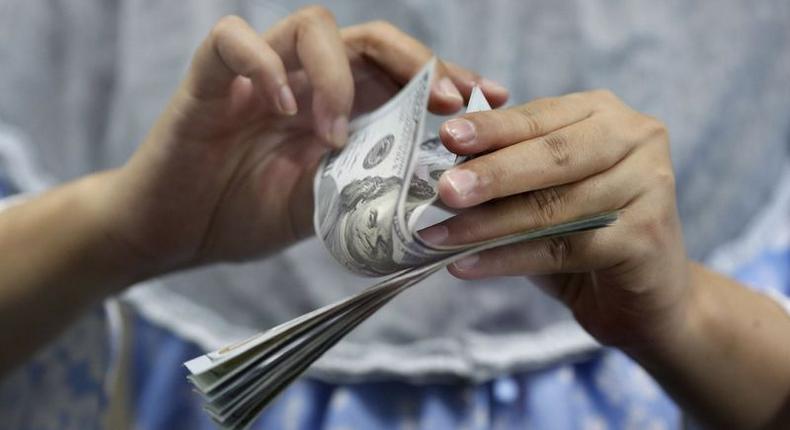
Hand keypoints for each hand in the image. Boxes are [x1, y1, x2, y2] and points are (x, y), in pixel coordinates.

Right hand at [97, 9, 508, 275]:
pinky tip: (284, 111)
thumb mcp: (324, 206)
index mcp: (335, 106)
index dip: (445, 76)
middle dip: (416, 61)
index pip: (399, 71)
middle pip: (369, 36)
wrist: (173, 234)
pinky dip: (265, 66)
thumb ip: (368, 186)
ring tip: (336, 134)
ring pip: (311, 25)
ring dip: (339, 76)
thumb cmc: (244, 214)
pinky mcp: (208, 79)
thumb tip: (436, 187)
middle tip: (445, 101)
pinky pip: (235, 41)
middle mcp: (304, 81)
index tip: (490, 95)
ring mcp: (257, 74)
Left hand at [425, 89, 688, 348]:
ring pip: (554, 206)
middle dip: (492, 174)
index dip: (492, 128)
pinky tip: (467, 265)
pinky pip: (563, 248)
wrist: (646, 296)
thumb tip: (443, 173)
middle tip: (444, 189)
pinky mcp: (646, 236)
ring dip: (489, 224)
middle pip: (553, 155)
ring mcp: (649, 185)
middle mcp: (635, 138)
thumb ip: (507, 172)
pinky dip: (509, 258)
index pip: (539, 117)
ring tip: (440, 236)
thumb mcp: (545, 190)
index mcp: (604, 114)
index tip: (446, 136)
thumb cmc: (584, 231)